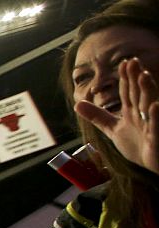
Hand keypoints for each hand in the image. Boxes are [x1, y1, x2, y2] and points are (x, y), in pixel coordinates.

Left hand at [75, 58, 158, 175]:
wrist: (154, 165)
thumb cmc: (139, 146)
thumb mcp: (114, 130)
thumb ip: (98, 117)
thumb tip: (77, 104)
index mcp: (133, 113)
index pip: (129, 93)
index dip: (126, 79)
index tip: (123, 63)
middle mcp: (144, 115)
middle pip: (138, 95)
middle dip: (135, 79)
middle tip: (131, 62)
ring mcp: (152, 126)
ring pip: (150, 106)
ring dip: (147, 91)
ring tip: (143, 75)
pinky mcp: (157, 138)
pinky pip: (156, 126)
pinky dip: (155, 116)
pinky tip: (155, 106)